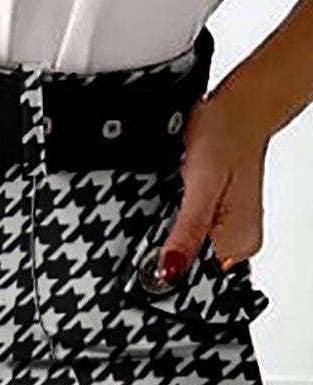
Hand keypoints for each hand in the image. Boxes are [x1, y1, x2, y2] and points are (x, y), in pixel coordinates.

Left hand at [157, 87, 270, 284]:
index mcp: (238, 243)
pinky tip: (168, 205)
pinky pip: (186, 232)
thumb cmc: (227, 136)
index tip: (146, 255)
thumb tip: (169, 269)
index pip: (194, 277)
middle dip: (164, 250)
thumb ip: (186, 232)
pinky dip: (171, 222)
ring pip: (184, 249)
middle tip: (156, 220)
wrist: (237, 107)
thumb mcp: (200, 187)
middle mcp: (235, 242)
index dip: (165, 270)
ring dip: (166, 235)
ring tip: (164, 206)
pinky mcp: (215, 219)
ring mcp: (225, 231)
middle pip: (188, 265)